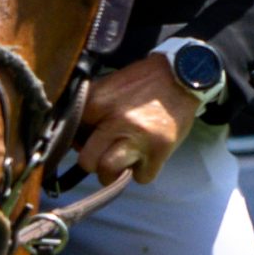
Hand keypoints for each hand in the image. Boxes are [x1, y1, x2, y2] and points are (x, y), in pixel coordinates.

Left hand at [76, 50, 202, 184]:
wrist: (181, 76)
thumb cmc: (143, 82)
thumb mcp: (109, 86)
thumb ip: (90, 108)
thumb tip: (77, 139)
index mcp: (98, 102)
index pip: (73, 135)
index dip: (79, 141)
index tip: (89, 140)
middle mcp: (115, 121)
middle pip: (87, 161)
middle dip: (94, 162)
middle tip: (103, 156)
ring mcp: (138, 138)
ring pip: (109, 172)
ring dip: (114, 172)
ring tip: (122, 161)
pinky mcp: (159, 150)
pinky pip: (141, 178)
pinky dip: (143, 171)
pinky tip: (145, 157)